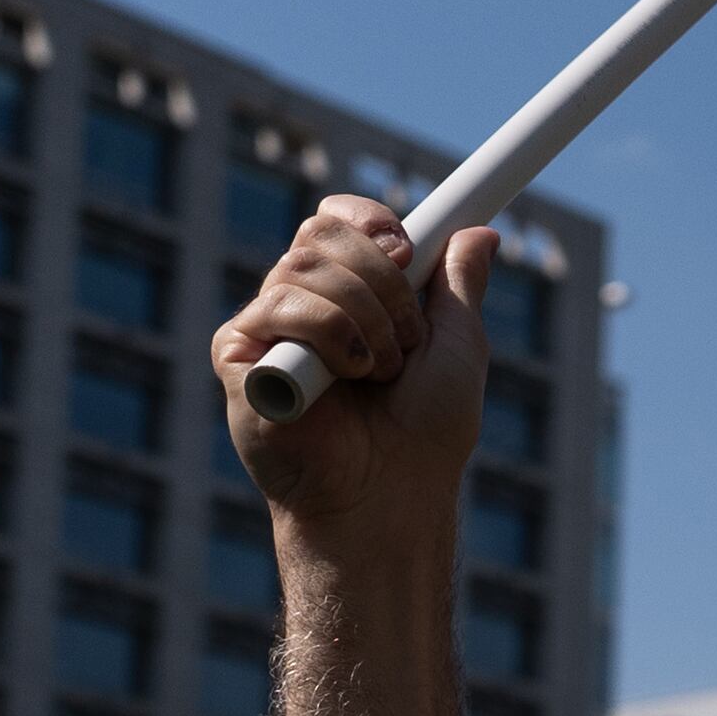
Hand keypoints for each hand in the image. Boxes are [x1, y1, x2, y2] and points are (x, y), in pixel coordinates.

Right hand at [211, 198, 491, 548]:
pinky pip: (279, 306)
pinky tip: (343, 382)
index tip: (408, 249)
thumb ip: (460, 286)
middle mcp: (298, 303)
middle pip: (321, 231)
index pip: (336, 220)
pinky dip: (330, 336)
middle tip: (407, 339)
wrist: (390, 495)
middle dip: (382, 278)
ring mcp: (264, 328)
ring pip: (305, 267)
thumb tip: (480, 232)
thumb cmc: (424, 435)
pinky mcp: (236, 356)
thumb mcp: (458, 347)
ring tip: (380, 373)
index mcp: (344, 293)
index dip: (370, 220)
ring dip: (365, 317)